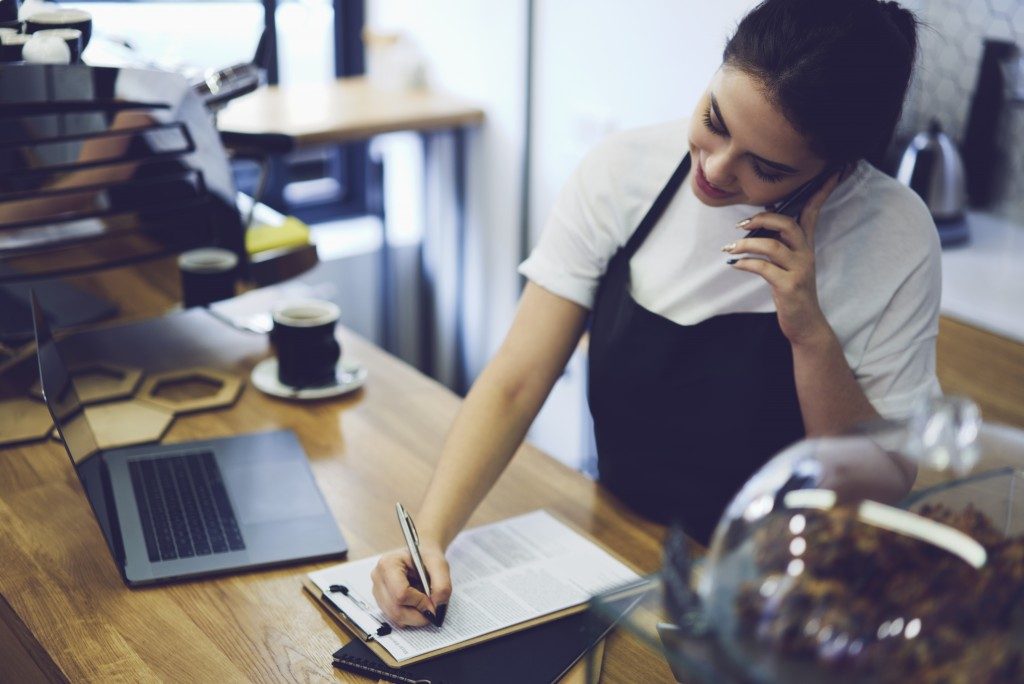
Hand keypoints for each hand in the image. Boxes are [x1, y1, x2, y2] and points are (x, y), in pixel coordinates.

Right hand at [370, 539, 451, 627]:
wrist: (421, 556)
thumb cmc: (427, 558)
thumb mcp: (440, 565)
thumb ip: (442, 585)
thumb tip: (436, 607)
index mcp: (388, 564)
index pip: (401, 593)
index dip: (420, 602)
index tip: (434, 603)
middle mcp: (378, 578)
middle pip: (395, 609)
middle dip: (417, 615)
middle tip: (432, 611)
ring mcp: (377, 591)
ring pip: (395, 617)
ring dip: (414, 617)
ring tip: (424, 604)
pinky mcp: (381, 601)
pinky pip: (394, 618)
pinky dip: (409, 617)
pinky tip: (416, 605)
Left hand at [724, 173, 840, 345]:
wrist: (805, 324)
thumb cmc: (792, 291)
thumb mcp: (789, 264)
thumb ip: (779, 244)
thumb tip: (756, 225)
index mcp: (806, 246)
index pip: (813, 212)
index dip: (820, 192)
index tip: (831, 172)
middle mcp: (805, 254)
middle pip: (789, 224)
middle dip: (764, 218)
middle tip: (741, 224)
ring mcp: (799, 270)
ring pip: (772, 246)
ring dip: (746, 244)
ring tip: (730, 248)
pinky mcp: (789, 286)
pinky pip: (763, 268)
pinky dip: (745, 263)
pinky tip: (734, 263)